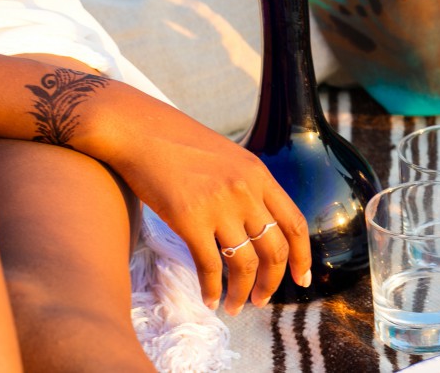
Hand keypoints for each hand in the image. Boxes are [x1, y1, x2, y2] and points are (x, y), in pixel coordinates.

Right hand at [79, 93, 312, 314]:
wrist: (137, 131)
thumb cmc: (178, 145)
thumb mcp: (229, 158)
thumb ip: (249, 187)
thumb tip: (260, 224)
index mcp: (260, 175)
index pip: (294, 224)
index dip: (302, 257)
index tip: (302, 279)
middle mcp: (246, 191)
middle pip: (275, 249)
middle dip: (273, 282)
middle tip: (263, 301)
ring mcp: (219, 206)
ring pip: (245, 264)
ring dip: (243, 293)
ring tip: (236, 307)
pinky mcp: (189, 220)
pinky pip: (210, 266)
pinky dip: (212, 289)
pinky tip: (209, 300)